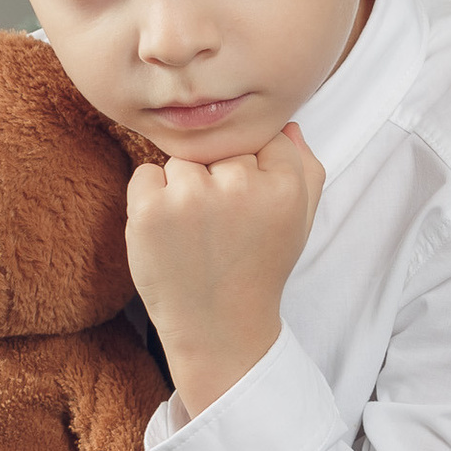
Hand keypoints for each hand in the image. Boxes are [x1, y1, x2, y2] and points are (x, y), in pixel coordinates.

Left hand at [126, 124, 323, 420]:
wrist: (219, 328)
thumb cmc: (258, 269)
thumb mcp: (299, 221)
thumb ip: (305, 167)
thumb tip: (288, 122)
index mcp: (284, 186)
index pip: (262, 136)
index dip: (251, 169)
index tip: (248, 207)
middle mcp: (240, 186)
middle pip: (219, 146)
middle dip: (216, 177)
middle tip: (221, 227)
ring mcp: (192, 197)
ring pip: (181, 160)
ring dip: (182, 188)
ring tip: (195, 234)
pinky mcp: (150, 211)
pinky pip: (145, 174)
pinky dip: (150, 198)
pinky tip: (169, 234)